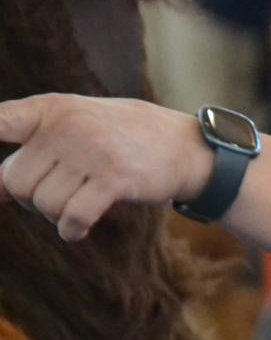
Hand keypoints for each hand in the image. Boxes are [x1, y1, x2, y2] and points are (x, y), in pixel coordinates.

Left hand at [0, 95, 208, 241]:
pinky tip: (79, 228)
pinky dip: (71, 230)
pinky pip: (71, 218)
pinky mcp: (114, 178)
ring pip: (43, 203)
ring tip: (81, 202)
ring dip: (56, 215)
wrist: (185, 147)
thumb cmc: (123, 140)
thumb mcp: (77, 127)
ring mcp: (91, 151)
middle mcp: (67, 126)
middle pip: (16, 182)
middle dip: (32, 199)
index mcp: (52, 109)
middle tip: (62, 194)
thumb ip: (35, 146)